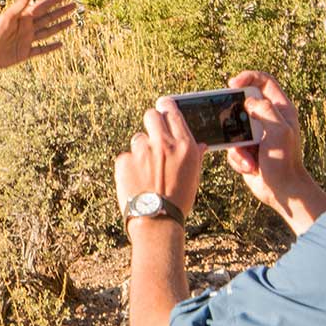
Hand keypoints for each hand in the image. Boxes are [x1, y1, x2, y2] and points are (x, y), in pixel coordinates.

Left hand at [0, 0, 76, 71]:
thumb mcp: (7, 17)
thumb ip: (20, 4)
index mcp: (23, 17)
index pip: (43, 6)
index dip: (54, 0)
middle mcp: (26, 28)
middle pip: (48, 18)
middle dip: (61, 12)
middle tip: (74, 5)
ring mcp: (26, 40)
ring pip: (47, 32)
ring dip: (59, 26)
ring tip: (71, 21)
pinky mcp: (24, 53)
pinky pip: (40, 50)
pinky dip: (50, 47)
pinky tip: (60, 44)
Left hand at [114, 98, 204, 219]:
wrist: (156, 219)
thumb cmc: (178, 199)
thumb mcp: (193, 176)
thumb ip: (194, 155)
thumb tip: (201, 144)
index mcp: (184, 145)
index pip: (172, 111)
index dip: (166, 107)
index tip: (163, 106)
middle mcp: (164, 144)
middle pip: (151, 115)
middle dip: (152, 121)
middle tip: (152, 133)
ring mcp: (142, 151)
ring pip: (138, 138)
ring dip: (141, 149)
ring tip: (146, 169)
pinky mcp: (124, 160)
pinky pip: (126, 156)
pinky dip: (130, 165)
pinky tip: (136, 179)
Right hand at [224, 71, 325, 230]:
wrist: (283, 190)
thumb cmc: (285, 160)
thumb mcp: (279, 131)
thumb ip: (265, 110)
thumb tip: (248, 102)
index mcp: (281, 109)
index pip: (264, 82)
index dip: (248, 77)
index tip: (232, 84)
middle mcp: (268, 119)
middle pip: (243, 104)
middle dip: (233, 117)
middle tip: (230, 125)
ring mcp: (256, 134)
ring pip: (233, 128)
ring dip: (236, 146)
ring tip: (249, 159)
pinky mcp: (246, 149)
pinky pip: (232, 147)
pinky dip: (238, 158)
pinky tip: (250, 168)